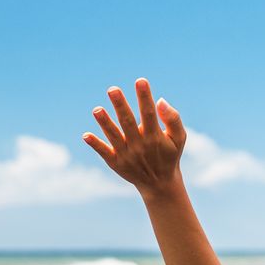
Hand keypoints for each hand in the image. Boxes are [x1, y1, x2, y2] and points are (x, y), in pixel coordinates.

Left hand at [82, 78, 186, 195]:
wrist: (159, 184)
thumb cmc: (169, 155)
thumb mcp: (179, 138)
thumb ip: (173, 119)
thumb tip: (160, 100)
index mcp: (155, 136)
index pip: (149, 113)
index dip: (144, 97)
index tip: (140, 81)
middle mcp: (139, 145)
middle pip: (128, 122)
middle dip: (120, 105)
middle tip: (112, 89)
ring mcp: (126, 154)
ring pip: (114, 136)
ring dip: (105, 123)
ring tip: (96, 109)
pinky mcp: (116, 163)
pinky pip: (104, 152)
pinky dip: (95, 144)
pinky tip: (86, 135)